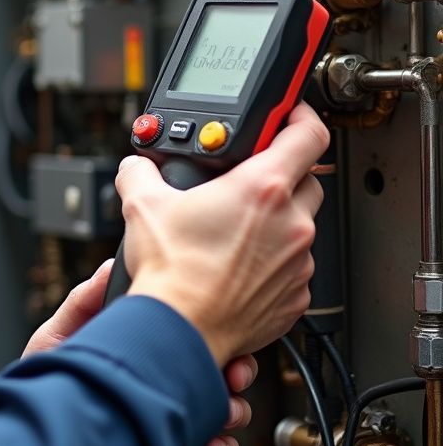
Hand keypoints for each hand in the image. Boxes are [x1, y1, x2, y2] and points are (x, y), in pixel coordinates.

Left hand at [22, 263, 257, 445]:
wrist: (35, 427)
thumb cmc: (45, 377)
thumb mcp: (58, 335)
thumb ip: (83, 302)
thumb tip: (109, 267)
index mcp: (144, 344)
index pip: (191, 330)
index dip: (217, 331)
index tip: (226, 339)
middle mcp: (161, 374)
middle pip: (219, 367)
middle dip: (237, 373)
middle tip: (231, 380)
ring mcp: (167, 409)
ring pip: (221, 408)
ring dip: (231, 411)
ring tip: (219, 417)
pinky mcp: (167, 443)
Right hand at [116, 103, 328, 366]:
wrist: (179, 330)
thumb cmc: (170, 273)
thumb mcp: (141, 204)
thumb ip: (140, 171)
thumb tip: (136, 167)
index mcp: (263, 188)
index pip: (308, 133)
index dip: (300, 116)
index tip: (288, 115)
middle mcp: (291, 223)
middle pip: (307, 178)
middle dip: (281, 174)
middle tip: (247, 180)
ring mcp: (298, 262)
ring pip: (300, 226)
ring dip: (276, 222)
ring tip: (234, 231)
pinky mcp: (295, 296)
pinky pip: (293, 267)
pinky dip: (272, 262)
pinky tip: (237, 266)